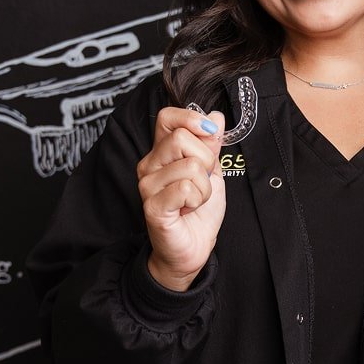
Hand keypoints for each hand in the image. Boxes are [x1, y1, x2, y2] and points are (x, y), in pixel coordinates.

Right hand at [136, 108, 225, 290]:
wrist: (194, 247)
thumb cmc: (199, 210)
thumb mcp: (211, 171)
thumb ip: (210, 144)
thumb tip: (215, 116)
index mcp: (162, 152)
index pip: (167, 117)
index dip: (191, 118)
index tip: (210, 133)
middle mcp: (149, 165)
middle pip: (181, 138)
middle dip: (205, 160)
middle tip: (202, 181)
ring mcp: (148, 185)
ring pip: (189, 165)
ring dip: (204, 186)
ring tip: (195, 199)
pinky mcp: (153, 206)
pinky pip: (186, 187)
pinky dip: (198, 198)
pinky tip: (189, 209)